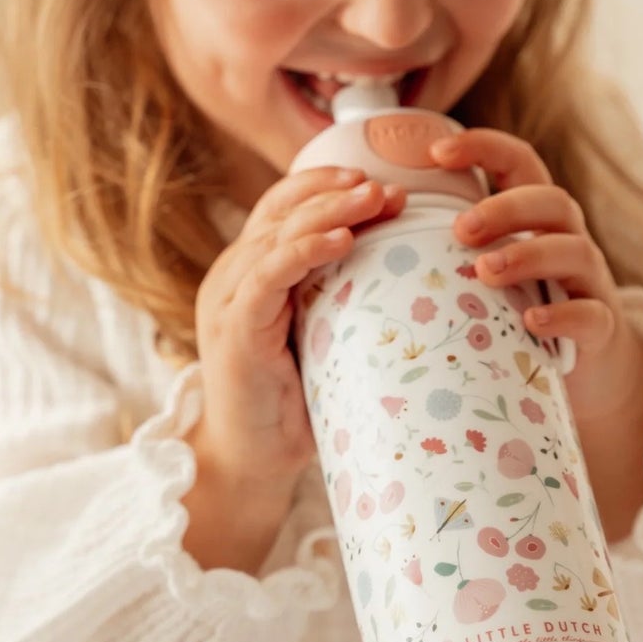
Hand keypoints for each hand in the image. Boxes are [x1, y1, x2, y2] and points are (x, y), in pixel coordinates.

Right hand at [184, 166, 405, 568]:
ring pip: (277, 234)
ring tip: (376, 197)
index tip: (378, 179)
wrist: (252, 463)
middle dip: (337, 191)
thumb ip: (342, 300)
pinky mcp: (234, 330)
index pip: (282, 208)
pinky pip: (268, 276)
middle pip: (282, 211)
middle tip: (390, 186)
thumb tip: (414, 275)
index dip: (326, 186)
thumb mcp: (321, 338)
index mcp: (248, 272)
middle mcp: (231, 276)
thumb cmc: (294, 404)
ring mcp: (228, 300)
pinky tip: (341, 239)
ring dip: (330, 210)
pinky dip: (305, 252)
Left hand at [429, 128, 642, 540]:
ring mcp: (588, 282)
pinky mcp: (602, 329)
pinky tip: (530, 321)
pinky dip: (563, 314)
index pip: (516, 161)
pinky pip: (591, 314)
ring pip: (575, 248)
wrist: (584, 375)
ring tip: (485, 271)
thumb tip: (353, 229)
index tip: (433, 150)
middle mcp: (566, 238)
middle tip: (459, 227)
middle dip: (504, 206)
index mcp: (533, 216)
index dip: (482, 146)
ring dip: (529, 255)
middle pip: (550, 198)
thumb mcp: (481, 273)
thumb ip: (441, 247)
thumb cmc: (513, 314)